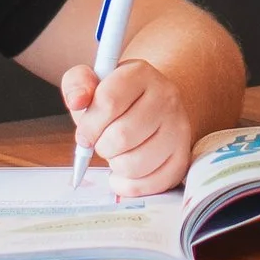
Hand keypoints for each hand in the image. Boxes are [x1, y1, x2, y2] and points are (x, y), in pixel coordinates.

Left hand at [61, 60, 193, 195]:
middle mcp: (166, 97)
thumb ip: (77, 83)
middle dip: (102, 146)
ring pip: (135, 164)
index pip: (109, 102)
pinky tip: (124, 173)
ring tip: (117, 153)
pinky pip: (151, 185)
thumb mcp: (92, 82)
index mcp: (141, 74)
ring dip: (115, 165)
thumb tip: (77, 101)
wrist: (151, 106)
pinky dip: (129, 185)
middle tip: (102, 142)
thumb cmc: (116, 98)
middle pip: (121, 137)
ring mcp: (179, 128)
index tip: (84, 133)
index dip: (89, 125)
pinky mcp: (182, 157)